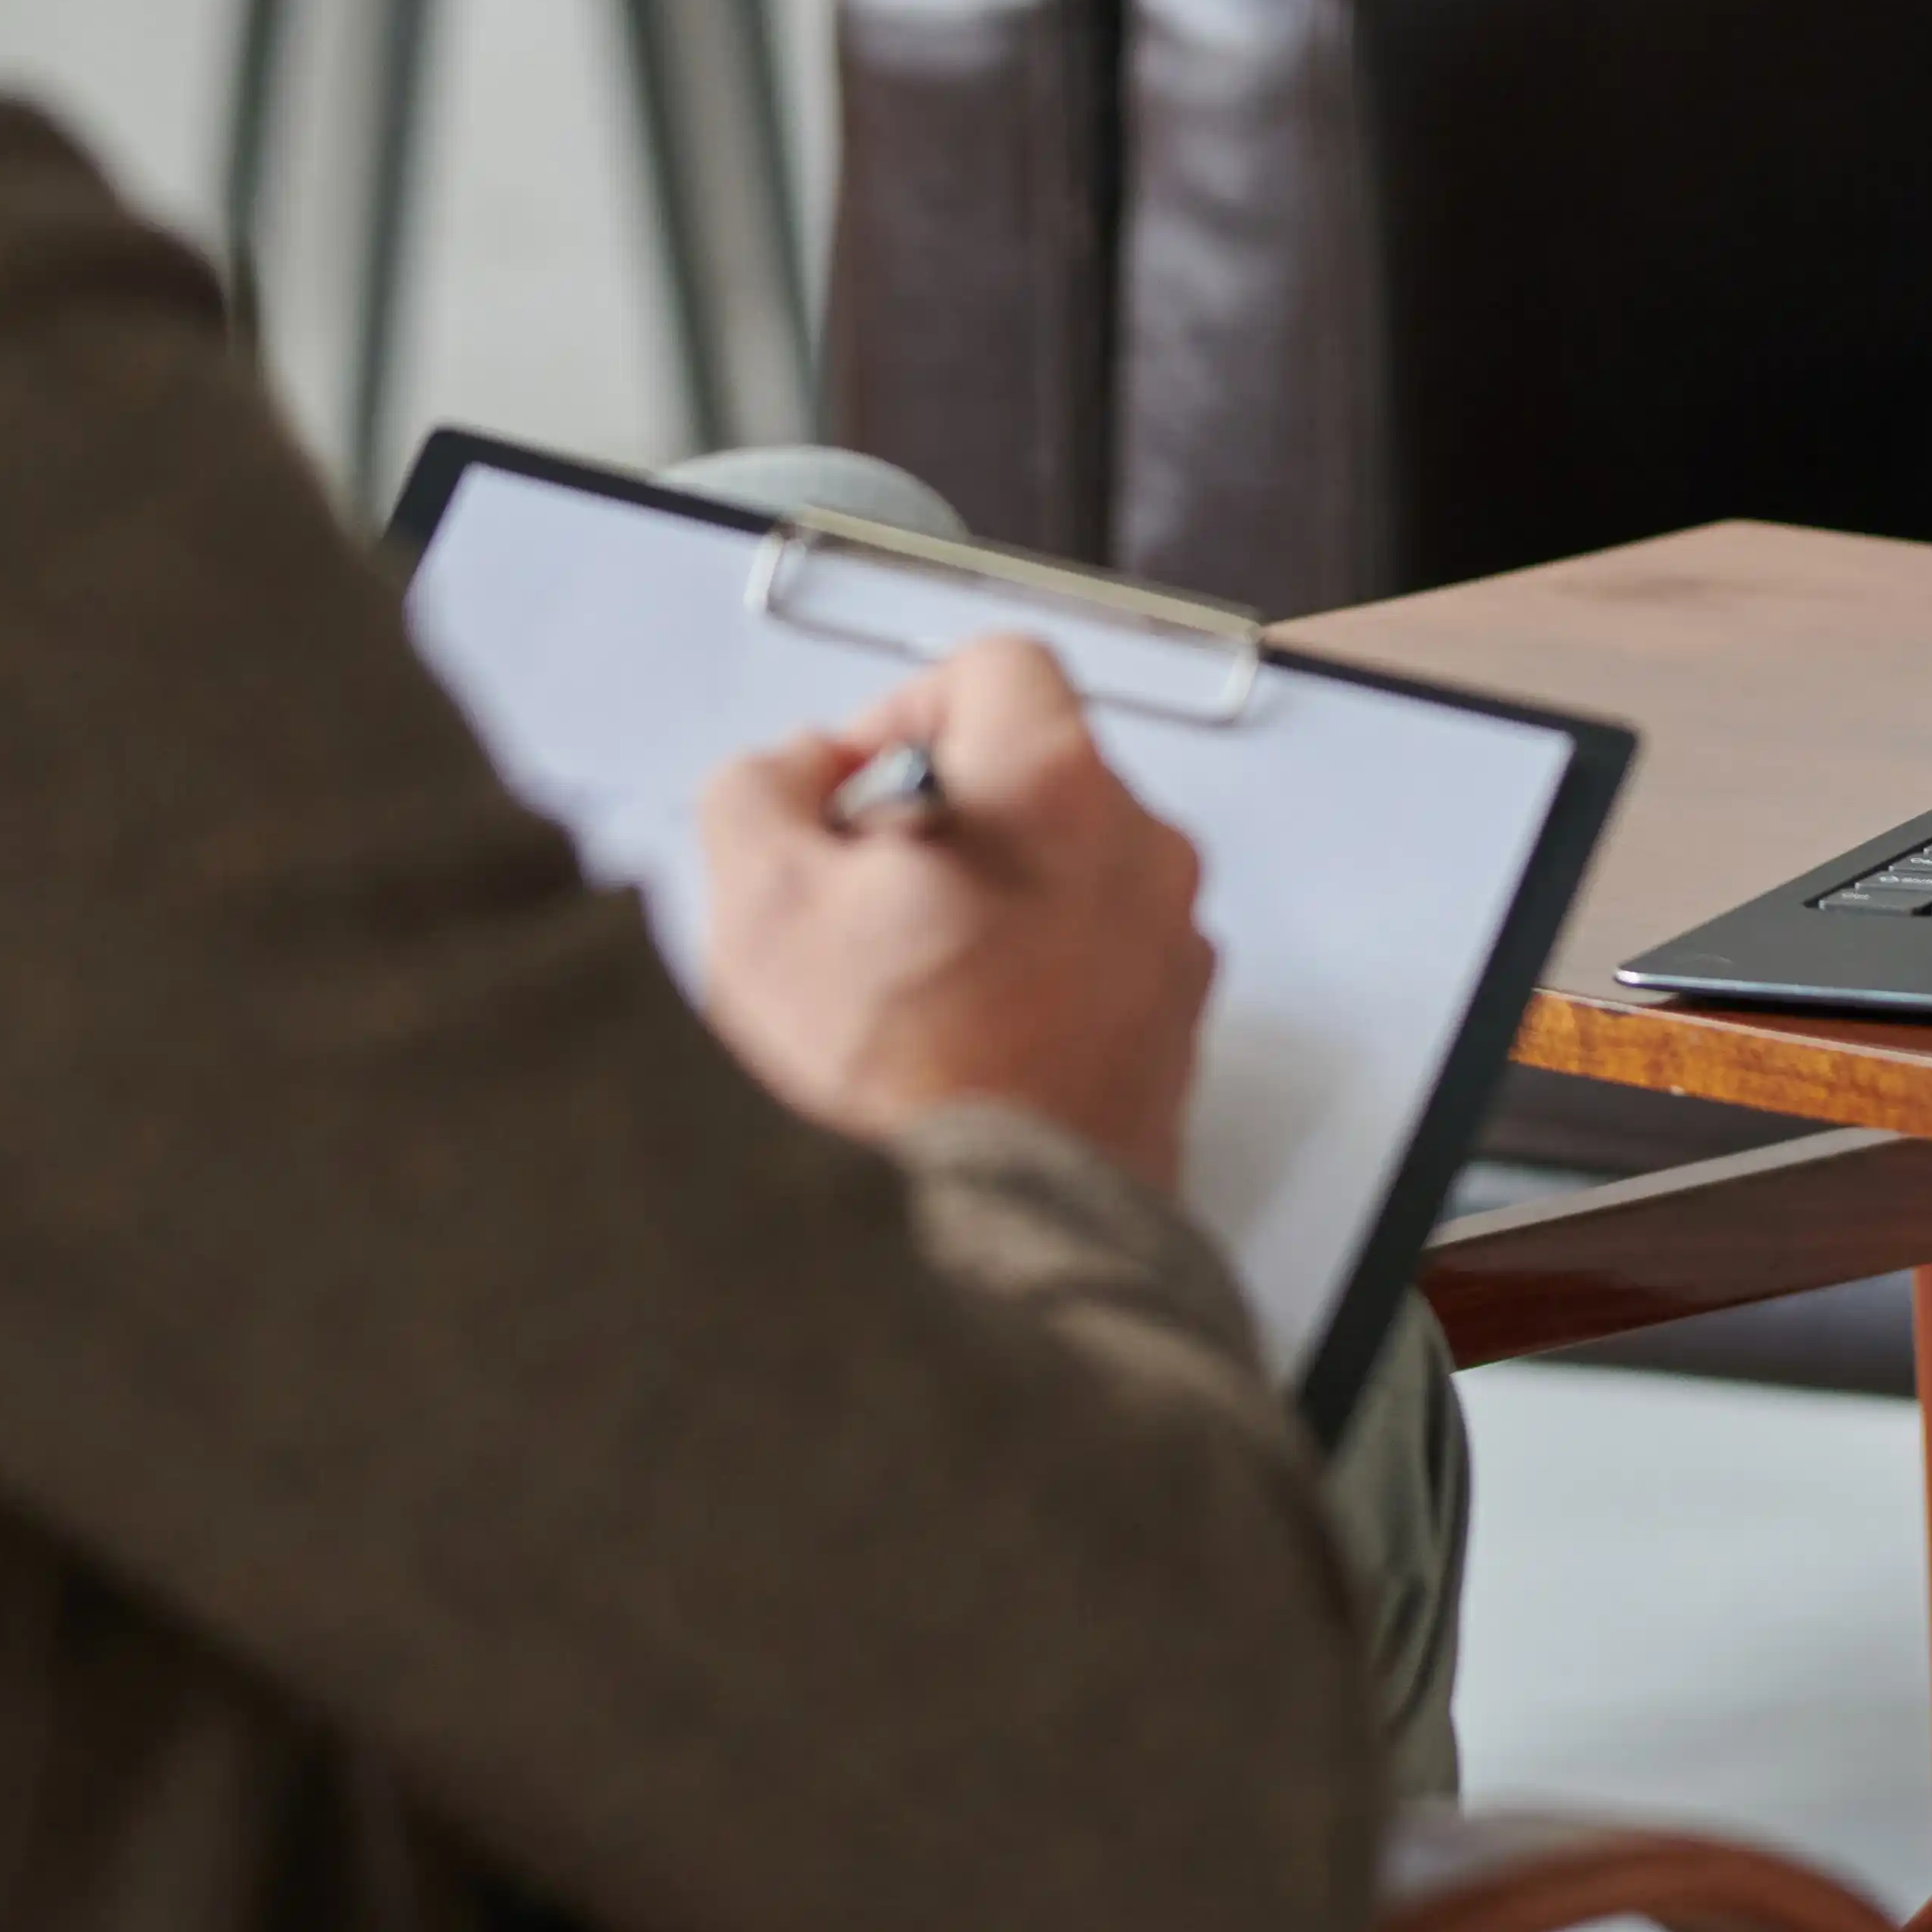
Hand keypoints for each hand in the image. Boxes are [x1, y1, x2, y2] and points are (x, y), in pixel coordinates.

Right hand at [690, 634, 1212, 1192]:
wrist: (975, 1263)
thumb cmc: (884, 1096)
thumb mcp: (758, 900)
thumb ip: (764, 785)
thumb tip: (793, 774)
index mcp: (1059, 790)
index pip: (995, 667)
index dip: (901, 710)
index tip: (853, 782)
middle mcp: (1144, 861)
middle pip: (1036, 777)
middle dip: (940, 818)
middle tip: (855, 896)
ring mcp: (1171, 960)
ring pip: (1067, 879)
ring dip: (986, 906)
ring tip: (895, 993)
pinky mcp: (1173, 1049)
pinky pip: (1097, 971)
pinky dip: (1030, 986)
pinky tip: (949, 1053)